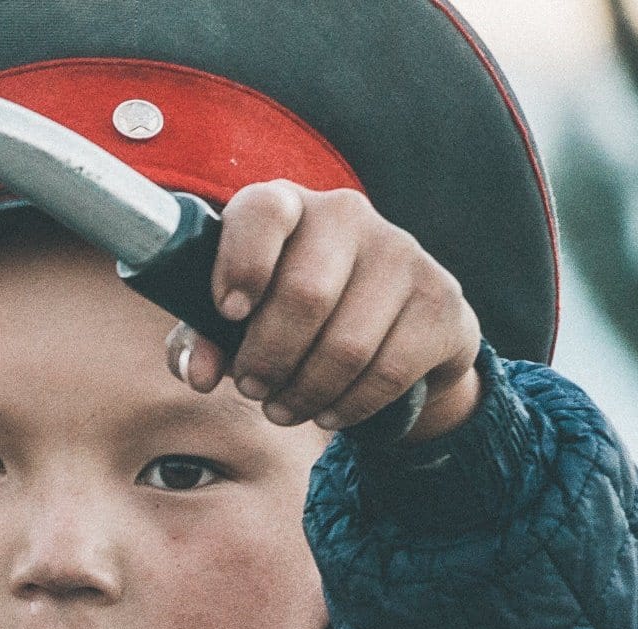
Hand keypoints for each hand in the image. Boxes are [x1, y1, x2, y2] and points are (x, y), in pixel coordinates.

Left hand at [165, 180, 483, 442]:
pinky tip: (328, 412)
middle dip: (268, 358)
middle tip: (252, 387)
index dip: (241, 264)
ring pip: (347, 345)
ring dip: (304, 392)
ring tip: (282, 408)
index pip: (262, 211)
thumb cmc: (292, 317)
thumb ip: (201, 340)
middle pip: (304, 294)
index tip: (228, 313)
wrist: (394, 327)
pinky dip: (349, 405)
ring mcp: (401, 252)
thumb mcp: (236, 323)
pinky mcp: (440, 298)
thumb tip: (197, 373)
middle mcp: (347, 215)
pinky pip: (387, 371)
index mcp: (288, 206)